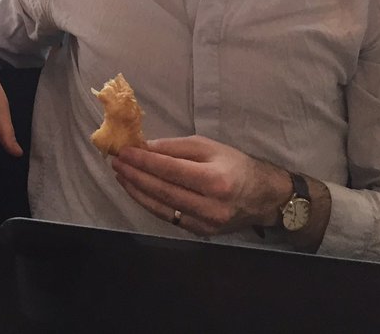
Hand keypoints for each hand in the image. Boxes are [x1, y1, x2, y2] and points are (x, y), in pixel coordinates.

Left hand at [112, 135, 289, 236]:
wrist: (262, 197)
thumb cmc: (235, 165)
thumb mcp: (208, 146)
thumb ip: (175, 147)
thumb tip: (144, 148)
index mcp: (215, 179)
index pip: (170, 170)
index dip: (143, 161)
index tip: (123, 152)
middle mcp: (210, 205)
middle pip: (163, 190)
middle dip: (135, 176)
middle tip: (116, 162)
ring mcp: (205, 223)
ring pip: (162, 207)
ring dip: (137, 191)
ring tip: (121, 176)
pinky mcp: (201, 232)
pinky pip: (169, 217)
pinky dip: (150, 204)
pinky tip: (137, 191)